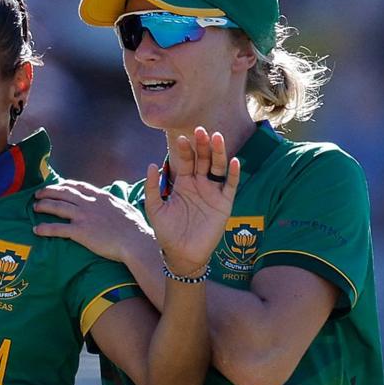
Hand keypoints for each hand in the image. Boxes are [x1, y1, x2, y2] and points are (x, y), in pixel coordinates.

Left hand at [33, 180, 153, 261]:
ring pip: (57, 206)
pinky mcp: (80, 232)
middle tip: (38, 194)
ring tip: (34, 207)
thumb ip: (115, 203)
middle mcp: (90, 203)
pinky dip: (45, 228)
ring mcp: (84, 216)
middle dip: (49, 191)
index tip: (57, 185)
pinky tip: (37, 230)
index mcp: (101, 197)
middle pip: (64, 193)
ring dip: (44, 205)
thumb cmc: (136, 228)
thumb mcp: (126, 208)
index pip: (78, 186)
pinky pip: (58, 228)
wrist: (135, 241)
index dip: (64, 185)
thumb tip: (116, 202)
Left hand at [146, 127, 239, 275]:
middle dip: (202, 145)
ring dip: (218, 152)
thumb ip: (152, 188)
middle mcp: (199, 184)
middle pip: (203, 159)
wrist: (181, 254)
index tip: (181, 138)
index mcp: (183, 183)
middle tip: (201, 130)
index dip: (185, 149)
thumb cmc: (167, 232)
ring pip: (218, 167)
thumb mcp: (155, 209)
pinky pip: (231, 185)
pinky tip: (233, 160)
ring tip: (217, 138)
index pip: (186, 160)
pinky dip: (233, 173)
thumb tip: (150, 165)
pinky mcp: (224, 203)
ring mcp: (213, 192)